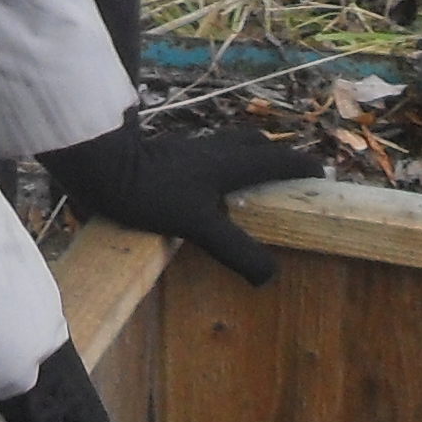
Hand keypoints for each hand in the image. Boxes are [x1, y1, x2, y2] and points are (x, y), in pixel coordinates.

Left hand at [38, 115, 311, 287]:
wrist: (100, 165)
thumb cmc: (150, 191)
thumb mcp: (198, 226)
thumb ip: (235, 249)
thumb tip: (271, 276)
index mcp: (231, 162)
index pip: (279, 158)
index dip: (303, 165)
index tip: (321, 175)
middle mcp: (215, 149)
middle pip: (255, 144)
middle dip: (275, 157)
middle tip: (286, 177)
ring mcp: (190, 149)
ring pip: (228, 146)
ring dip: (244, 159)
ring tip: (247, 185)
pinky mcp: (168, 154)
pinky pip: (205, 156)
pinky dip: (217, 167)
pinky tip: (205, 188)